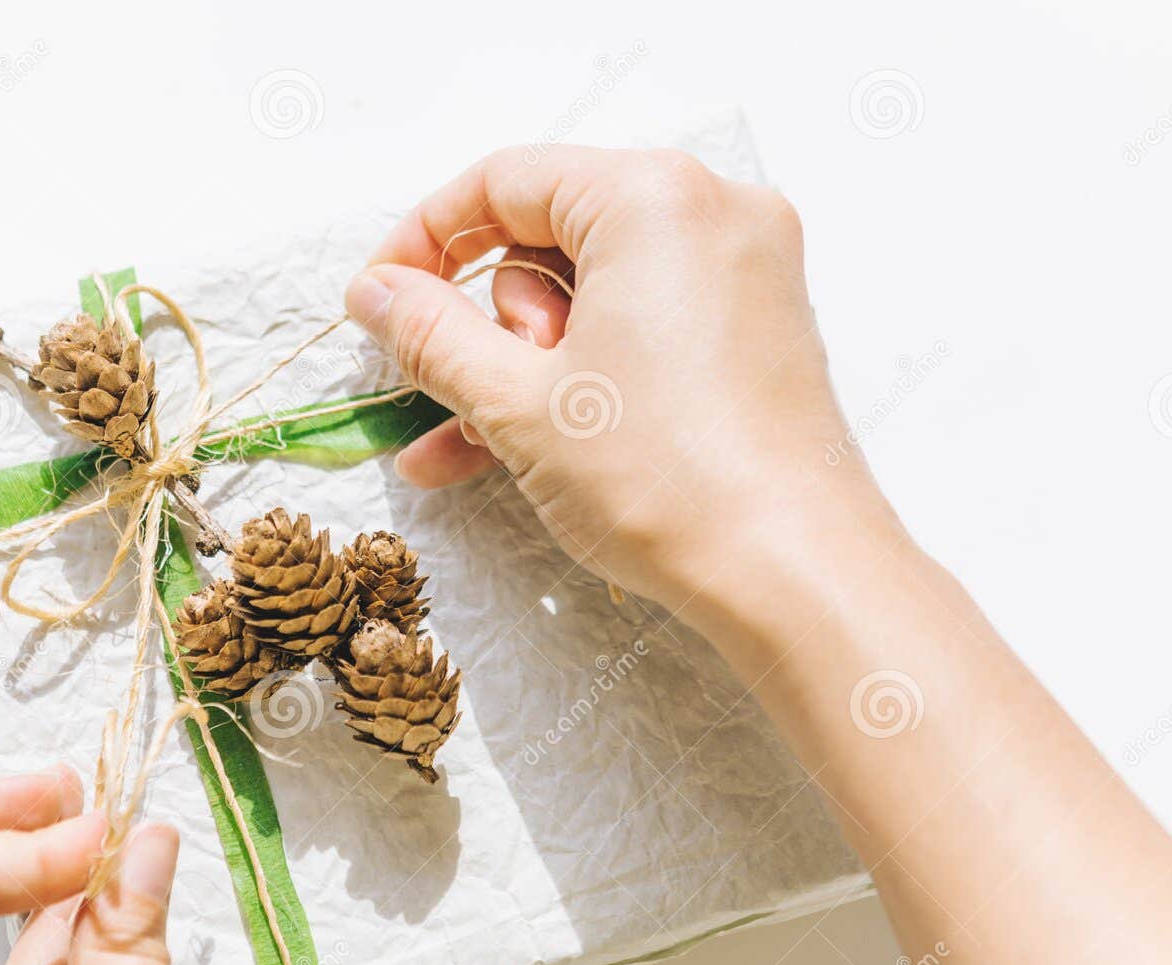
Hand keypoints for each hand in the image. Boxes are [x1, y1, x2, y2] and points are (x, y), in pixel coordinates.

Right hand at [346, 145, 899, 632]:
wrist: (795, 575)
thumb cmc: (669, 483)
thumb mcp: (517, 403)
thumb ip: (431, 334)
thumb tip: (376, 291)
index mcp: (653, 198)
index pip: (505, 181)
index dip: (424, 242)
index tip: (381, 300)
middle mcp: (713, 213)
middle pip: (552, 238)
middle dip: (490, 326)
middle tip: (473, 398)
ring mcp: (745, 272)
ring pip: (593, 296)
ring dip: (523, 368)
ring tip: (471, 446)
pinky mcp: (757, 330)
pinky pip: (641, 330)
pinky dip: (583, 377)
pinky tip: (514, 448)